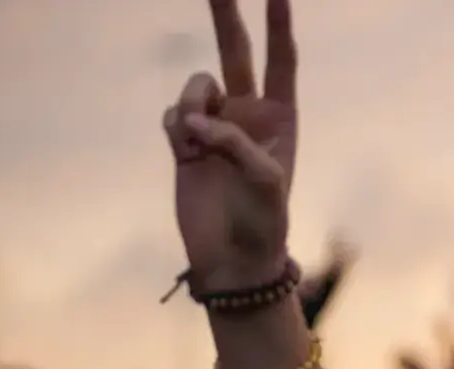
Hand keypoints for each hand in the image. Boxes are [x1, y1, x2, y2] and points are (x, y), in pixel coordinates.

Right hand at [165, 0, 297, 291]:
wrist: (233, 260)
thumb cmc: (264, 222)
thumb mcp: (266, 181)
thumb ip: (236, 142)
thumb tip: (195, 122)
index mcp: (280, 117)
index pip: (281, 59)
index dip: (278, 24)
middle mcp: (247, 114)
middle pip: (235, 50)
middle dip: (226, 14)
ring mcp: (214, 125)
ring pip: (195, 84)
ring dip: (194, 104)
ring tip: (199, 142)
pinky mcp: (183, 143)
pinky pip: (172, 114)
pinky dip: (176, 129)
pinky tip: (186, 154)